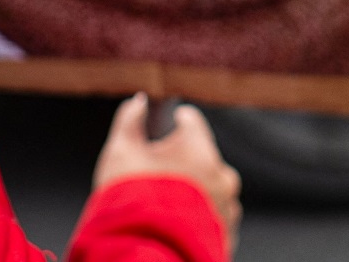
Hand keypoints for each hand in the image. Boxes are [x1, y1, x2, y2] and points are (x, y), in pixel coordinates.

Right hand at [93, 94, 241, 247]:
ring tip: (165, 204)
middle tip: (158, 174)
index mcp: (199, 150)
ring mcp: (227, 207)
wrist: (142, 253)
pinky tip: (175, 221)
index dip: (177, 121)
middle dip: (184, 161)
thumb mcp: (120, 153)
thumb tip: (138, 102)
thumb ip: (130, 120)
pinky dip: (198, 215)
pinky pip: (213, 216)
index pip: (193, 121)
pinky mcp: (227, 234)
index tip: (170, 124)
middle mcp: (221, 176)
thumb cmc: (130, 201)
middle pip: (203, 156)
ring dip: (194, 191)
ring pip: (211, 188)